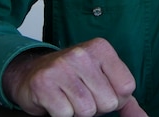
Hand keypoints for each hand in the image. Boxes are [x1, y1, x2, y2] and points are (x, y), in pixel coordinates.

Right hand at [2, 38, 147, 116]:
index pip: (127, 88)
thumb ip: (126, 99)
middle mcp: (82, 53)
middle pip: (108, 102)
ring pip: (87, 111)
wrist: (31, 73)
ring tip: (69, 97)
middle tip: (81, 94)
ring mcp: (61, 67)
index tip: (99, 90)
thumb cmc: (73, 79)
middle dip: (96, 106)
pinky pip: (65, 114)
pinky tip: (56, 100)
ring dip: (78, 111)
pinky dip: (61, 114)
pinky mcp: (44, 83)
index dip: (115, 98)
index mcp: (101, 48)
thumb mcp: (103, 80)